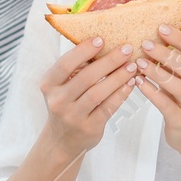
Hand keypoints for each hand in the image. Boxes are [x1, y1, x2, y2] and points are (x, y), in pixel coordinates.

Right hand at [40, 37, 137, 156]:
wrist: (62, 140)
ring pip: (98, 93)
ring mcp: (73, 116)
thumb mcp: (62, 87)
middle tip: (126, 49)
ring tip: (132, 65)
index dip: (83, 51)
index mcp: (49, 85)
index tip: (101, 39)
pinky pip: (108, 107)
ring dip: (118, 77)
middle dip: (109, 61)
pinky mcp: (89, 127)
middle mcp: (58, 101)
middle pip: (86, 77)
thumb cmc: (66, 105)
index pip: (65, 64)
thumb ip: (77, 69)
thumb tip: (105, 44)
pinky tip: (131, 83)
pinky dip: (121, 93)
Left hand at [134, 24, 180, 153]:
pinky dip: (150, 91)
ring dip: (155, 71)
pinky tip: (138, 82)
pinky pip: (164, 103)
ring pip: (176, 85)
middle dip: (165, 53)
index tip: (161, 28)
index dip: (180, 38)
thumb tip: (159, 36)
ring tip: (139, 62)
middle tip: (145, 43)